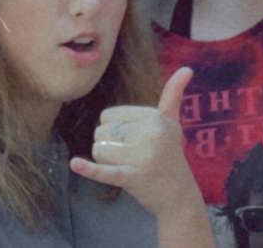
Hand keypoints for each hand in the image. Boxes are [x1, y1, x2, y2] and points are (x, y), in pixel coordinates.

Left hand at [69, 67, 198, 217]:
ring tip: (127, 166)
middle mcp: (150, 133)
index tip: (134, 141)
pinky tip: (75, 164)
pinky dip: (89, 169)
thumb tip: (187, 68)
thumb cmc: (171, 153)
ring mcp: (143, 156)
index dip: (113, 130)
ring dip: (105, 161)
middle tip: (132, 157)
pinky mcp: (133, 178)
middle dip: (109, 145)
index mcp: (154, 117)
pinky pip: (106, 171)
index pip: (108, 116)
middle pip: (102, 132)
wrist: (178, 194)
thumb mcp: (172, 123)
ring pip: (99, 150)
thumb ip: (174, 94)